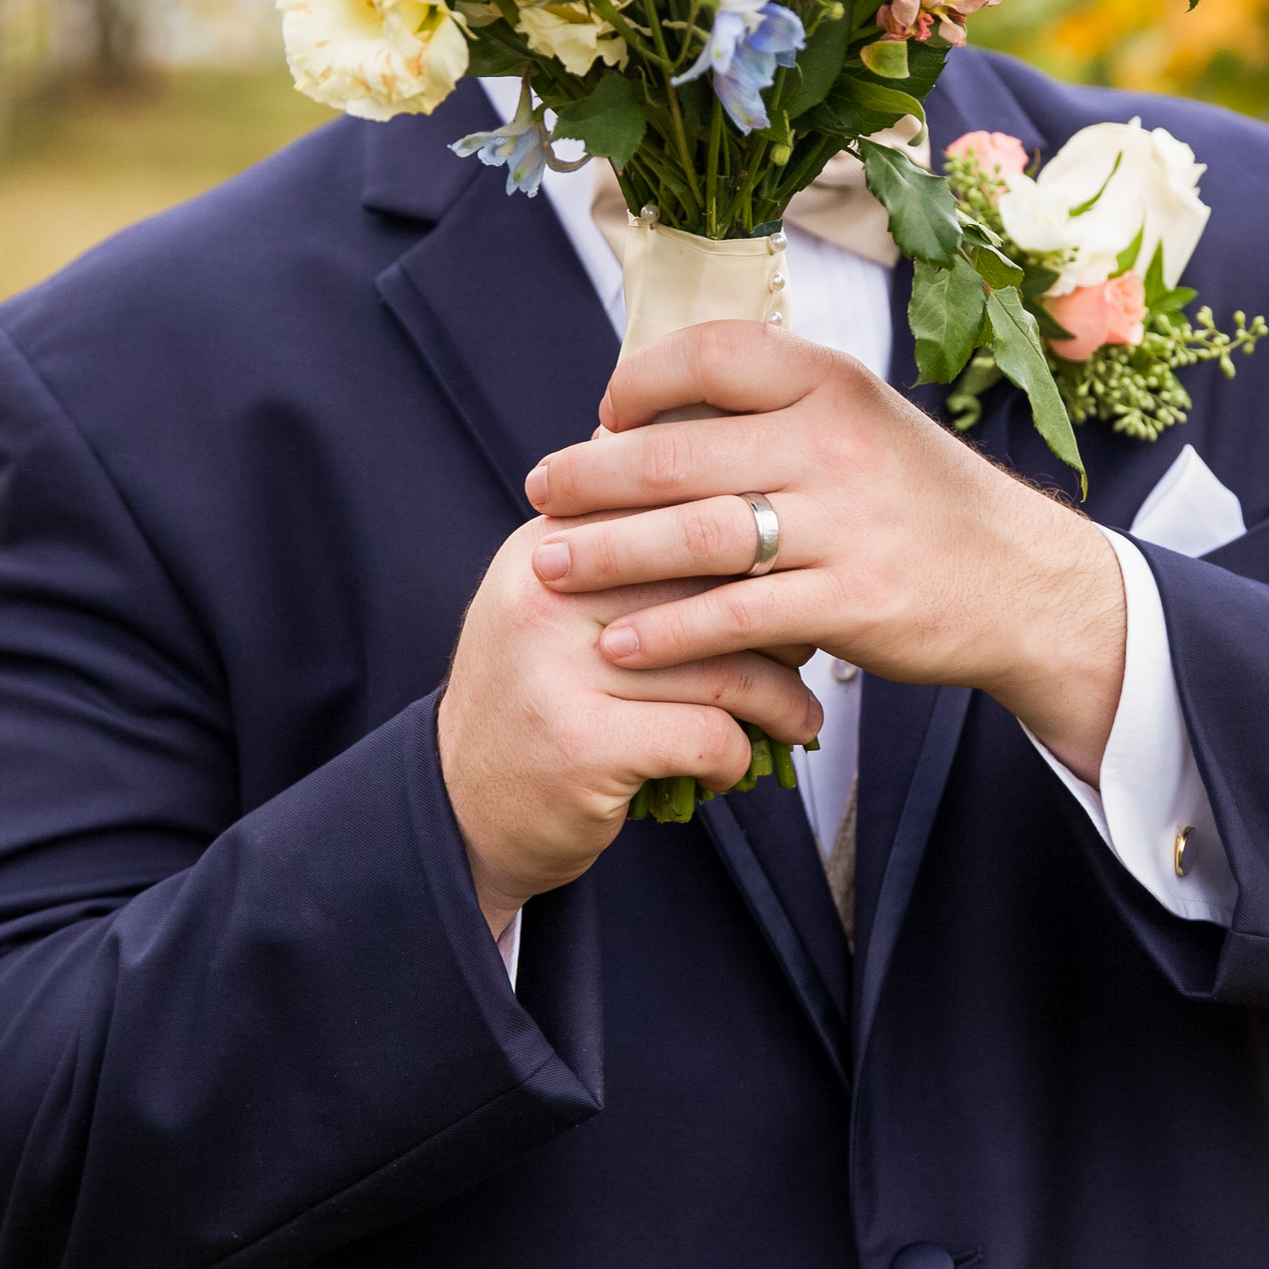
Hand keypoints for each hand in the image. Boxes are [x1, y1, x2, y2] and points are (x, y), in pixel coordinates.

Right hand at [437, 516, 823, 938]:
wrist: (460, 810)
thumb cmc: (539, 700)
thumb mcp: (556, 602)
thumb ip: (618, 541)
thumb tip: (714, 457)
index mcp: (548, 544)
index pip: (676, 507)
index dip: (751, 540)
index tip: (789, 575)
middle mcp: (546, 594)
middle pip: (711, 583)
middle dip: (781, 618)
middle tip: (809, 644)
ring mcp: (559, 669)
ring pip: (722, 665)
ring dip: (780, 700)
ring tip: (796, 717)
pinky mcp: (582, 745)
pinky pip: (707, 737)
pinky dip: (737, 759)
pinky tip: (732, 770)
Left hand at [523, 323, 1127, 778]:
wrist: (1024, 582)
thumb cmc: (919, 502)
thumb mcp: (862, 425)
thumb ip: (774, 411)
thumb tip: (650, 412)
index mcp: (835, 383)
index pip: (713, 353)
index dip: (642, 380)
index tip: (603, 413)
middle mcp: (838, 443)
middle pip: (681, 453)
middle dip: (593, 477)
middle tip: (540, 493)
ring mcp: (847, 526)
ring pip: (697, 536)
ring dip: (609, 553)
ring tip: (550, 565)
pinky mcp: (852, 603)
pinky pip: (737, 616)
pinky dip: (669, 632)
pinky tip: (620, 641)